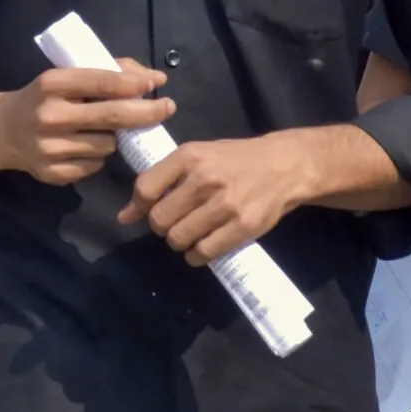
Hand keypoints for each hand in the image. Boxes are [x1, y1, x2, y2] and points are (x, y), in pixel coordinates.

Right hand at [0, 62, 175, 184]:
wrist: (1, 131)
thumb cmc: (43, 98)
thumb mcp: (65, 77)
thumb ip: (105, 73)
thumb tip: (152, 79)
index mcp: (52, 84)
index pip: (101, 82)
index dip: (133, 83)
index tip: (157, 83)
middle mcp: (50, 116)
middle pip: (112, 116)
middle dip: (147, 112)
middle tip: (169, 108)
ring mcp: (50, 148)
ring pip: (108, 144)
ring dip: (115, 137)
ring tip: (100, 129)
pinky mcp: (53, 174)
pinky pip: (95, 165)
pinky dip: (97, 156)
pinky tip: (83, 146)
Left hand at [121, 132, 317, 266]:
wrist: (285, 166)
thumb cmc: (235, 160)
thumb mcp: (197, 156)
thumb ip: (161, 180)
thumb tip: (124, 216)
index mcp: (189, 156)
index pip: (145, 188)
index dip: (138, 207)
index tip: (143, 212)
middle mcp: (204, 179)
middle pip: (159, 219)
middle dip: (161, 227)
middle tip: (174, 222)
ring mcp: (224, 204)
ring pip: (178, 238)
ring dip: (179, 242)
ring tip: (191, 232)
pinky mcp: (242, 226)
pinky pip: (203, 252)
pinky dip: (197, 255)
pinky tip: (203, 246)